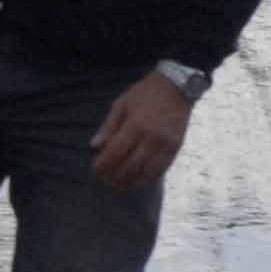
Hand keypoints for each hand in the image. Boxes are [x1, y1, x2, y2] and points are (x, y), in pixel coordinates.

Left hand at [91, 72, 194, 190]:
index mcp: (135, 125)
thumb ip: (108, 126)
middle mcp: (151, 137)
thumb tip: (94, 146)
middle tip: (105, 180)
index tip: (96, 170)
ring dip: (130, 182)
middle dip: (115, 177)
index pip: (115, 153)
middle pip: (130, 167)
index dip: (103, 165)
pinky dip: (147, 178)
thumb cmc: (144, 94)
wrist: (176, 87)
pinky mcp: (176, 148)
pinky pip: (161, 170)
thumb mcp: (121, 104)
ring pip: (146, 173)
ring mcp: (166, 144)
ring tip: (119, 184)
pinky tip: (137, 180)